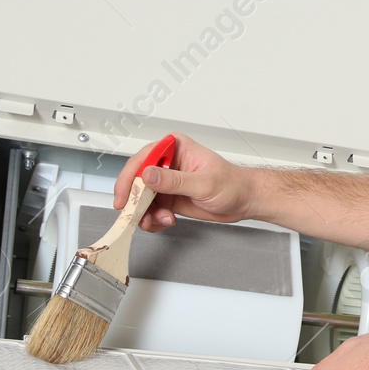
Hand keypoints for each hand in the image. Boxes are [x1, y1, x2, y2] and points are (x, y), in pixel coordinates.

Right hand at [112, 132, 256, 231]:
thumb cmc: (232, 184)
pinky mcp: (168, 198)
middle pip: (136, 180)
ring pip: (141, 198)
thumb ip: (174, 180)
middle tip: (137, 216)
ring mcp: (166, 182)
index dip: (129, 178)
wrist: (243, 201)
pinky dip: (154, 219)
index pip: (142, 159)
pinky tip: (167, 221)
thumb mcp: (203, 183)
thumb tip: (148, 175)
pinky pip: (150, 210)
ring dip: (146, 214)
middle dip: (135, 201)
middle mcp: (167, 163)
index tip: (125, 197)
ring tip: (162, 220)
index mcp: (174, 148)